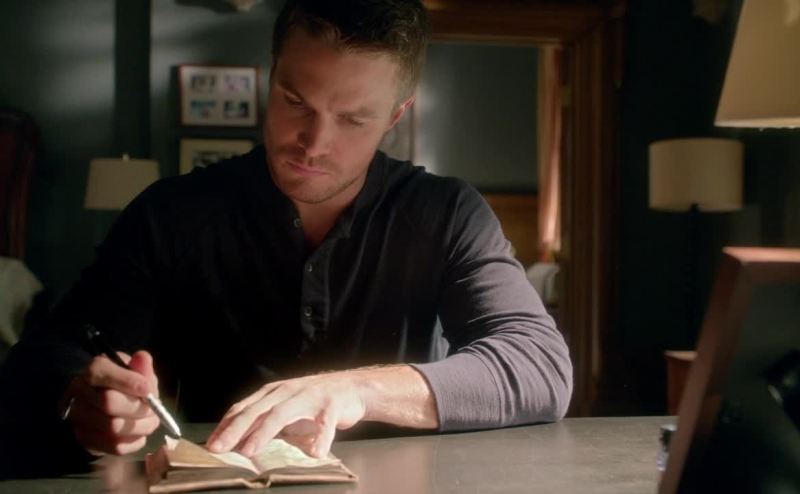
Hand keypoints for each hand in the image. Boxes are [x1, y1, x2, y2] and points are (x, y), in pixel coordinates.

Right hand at [60, 351, 160, 454]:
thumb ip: (140, 367)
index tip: (148, 389)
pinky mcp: (86, 441)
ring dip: (141, 426)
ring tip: (151, 420)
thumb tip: (143, 358)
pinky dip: (135, 441)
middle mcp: (80, 394)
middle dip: (139, 407)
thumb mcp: (134, 371)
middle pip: (109, 403)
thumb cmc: (123, 385)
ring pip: (113, 428)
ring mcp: (79, 419)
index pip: (103, 373)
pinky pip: (115, 447)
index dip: (129, 382)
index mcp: (93, 371)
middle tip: (154, 408)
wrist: (103, 407)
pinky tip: (139, 432)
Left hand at [206, 372, 366, 458]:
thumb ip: (263, 422)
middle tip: (219, 448)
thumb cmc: (314, 401)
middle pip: (257, 411)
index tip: (211, 443)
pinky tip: (315, 453)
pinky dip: (320, 439)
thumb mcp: (285, 408)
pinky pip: (325, 424)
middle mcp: (288, 392)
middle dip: (235, 430)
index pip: (243, 408)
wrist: (352, 388)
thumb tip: (236, 441)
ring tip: (250, 450)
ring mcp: (310, 397)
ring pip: (282, 414)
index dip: (226, 425)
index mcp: (274, 393)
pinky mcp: (331, 406)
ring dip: (263, 433)